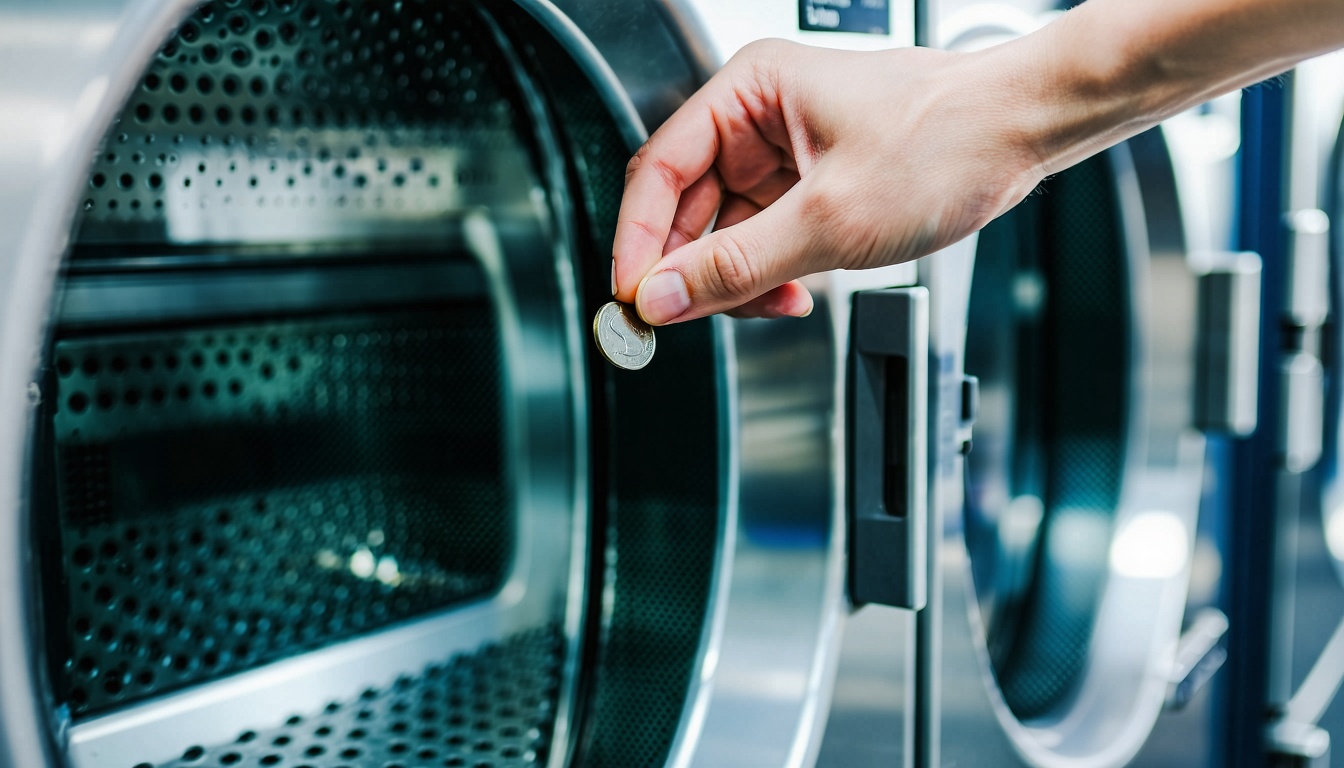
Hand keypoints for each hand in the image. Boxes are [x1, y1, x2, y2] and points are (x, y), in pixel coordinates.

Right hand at [612, 39, 1046, 324]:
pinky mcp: (809, 184)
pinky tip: (792, 293)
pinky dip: (768, 274)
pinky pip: (762, 237)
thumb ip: (736, 265)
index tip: (635, 298)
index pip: (658, 171)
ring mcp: (784, 153)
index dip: (640, 241)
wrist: (1022, 134)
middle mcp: (758, 118)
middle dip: (691, 269)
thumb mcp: (829, 219)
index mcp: (749, 92)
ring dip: (736, 279)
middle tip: (684, 320)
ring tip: (767, 303)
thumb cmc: (947, 138)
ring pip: (724, 230)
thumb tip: (666, 297)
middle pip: (686, 206)